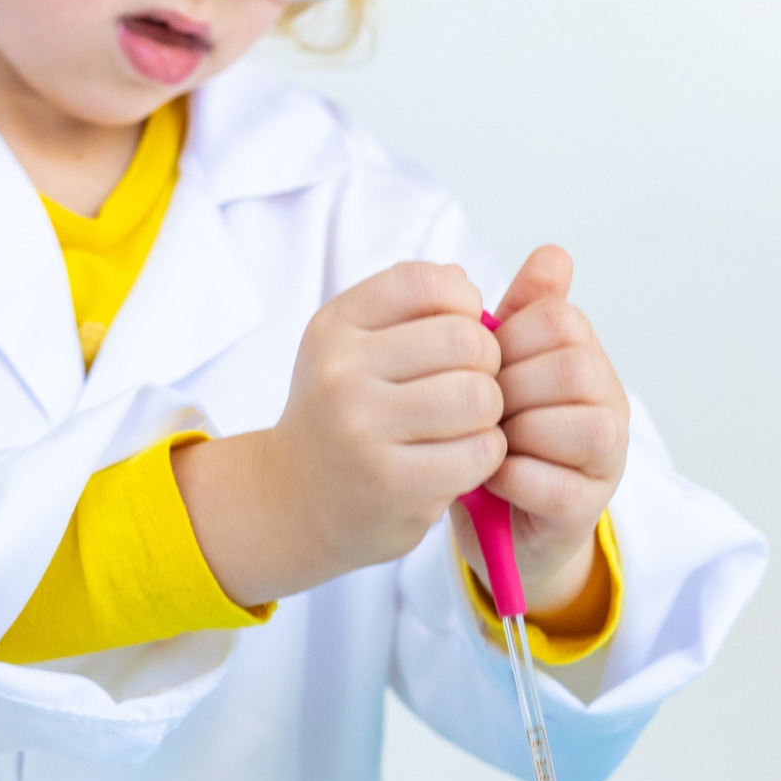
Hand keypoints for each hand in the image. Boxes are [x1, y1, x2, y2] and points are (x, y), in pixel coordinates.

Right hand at [172, 261, 504, 605]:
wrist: (291, 500)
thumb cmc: (340, 415)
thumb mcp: (349, 347)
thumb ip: (406, 307)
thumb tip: (463, 280)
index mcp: (335, 328)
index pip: (424, 282)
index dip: (463, 301)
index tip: (459, 331)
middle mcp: (341, 374)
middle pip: (465, 340)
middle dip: (486, 362)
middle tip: (469, 384)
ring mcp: (364, 431)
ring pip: (479, 397)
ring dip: (489, 413)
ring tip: (465, 424)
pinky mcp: (393, 484)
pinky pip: (480, 452)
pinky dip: (485, 454)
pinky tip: (459, 459)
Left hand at [479, 246, 628, 619]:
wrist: (498, 516)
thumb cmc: (498, 430)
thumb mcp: (501, 364)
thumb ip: (520, 311)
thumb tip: (554, 253)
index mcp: (585, 355)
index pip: (559, 318)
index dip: (508, 337)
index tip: (477, 364)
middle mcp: (609, 402)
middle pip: (574, 368)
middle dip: (513, 386)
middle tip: (480, 407)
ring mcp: (606, 459)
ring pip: (583, 426)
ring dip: (520, 433)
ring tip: (489, 441)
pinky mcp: (586, 510)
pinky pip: (558, 485)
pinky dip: (514, 479)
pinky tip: (490, 476)